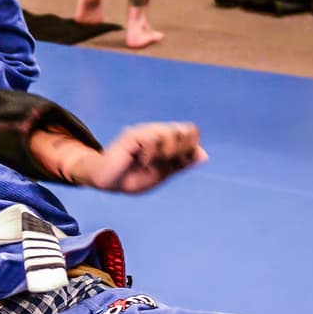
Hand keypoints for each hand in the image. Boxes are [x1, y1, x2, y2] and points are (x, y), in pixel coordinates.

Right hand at [75, 122, 206, 193]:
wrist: (108, 183)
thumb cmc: (132, 178)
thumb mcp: (163, 173)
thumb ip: (181, 163)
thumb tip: (204, 155)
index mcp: (165, 139)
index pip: (190, 131)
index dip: (191, 147)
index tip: (179, 162)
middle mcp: (156, 131)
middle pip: (184, 130)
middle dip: (181, 150)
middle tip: (166, 162)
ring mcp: (144, 131)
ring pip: (169, 133)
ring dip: (165, 153)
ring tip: (151, 164)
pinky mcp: (131, 135)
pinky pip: (151, 139)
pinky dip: (150, 155)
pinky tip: (141, 162)